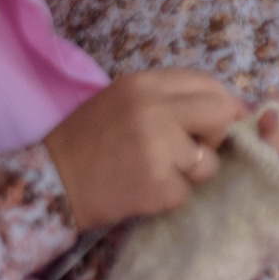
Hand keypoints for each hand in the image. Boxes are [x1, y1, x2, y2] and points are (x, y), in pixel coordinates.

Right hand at [42, 71, 278, 229]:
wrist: (48, 183)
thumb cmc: (87, 142)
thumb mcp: (122, 102)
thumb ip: (168, 99)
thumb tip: (230, 107)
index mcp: (143, 84)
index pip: (209, 84)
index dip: (219, 105)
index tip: (216, 123)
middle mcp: (154, 109)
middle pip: (221, 114)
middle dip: (215, 135)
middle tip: (190, 148)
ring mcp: (158, 147)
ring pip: (210, 160)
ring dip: (190, 172)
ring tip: (154, 170)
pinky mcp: (159, 184)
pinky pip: (189, 190)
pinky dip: (171, 195)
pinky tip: (142, 189)